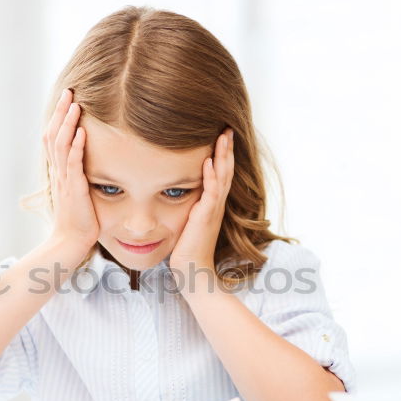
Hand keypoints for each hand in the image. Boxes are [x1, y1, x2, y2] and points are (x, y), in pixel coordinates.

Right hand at [45, 88, 98, 252]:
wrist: (69, 242)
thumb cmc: (78, 220)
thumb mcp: (77, 192)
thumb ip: (78, 175)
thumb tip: (87, 160)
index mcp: (58, 171)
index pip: (53, 138)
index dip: (58, 117)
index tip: (66, 99)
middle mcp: (58, 172)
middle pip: (53, 135)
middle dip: (60, 112)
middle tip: (68, 91)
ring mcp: (65, 180)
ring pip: (61, 145)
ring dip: (68, 123)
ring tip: (74, 104)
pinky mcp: (74, 190)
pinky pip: (74, 164)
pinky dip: (77, 147)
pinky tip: (82, 132)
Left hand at [169, 128, 234, 283]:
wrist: (193, 272)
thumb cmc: (187, 250)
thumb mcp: (187, 222)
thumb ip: (186, 206)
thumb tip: (173, 192)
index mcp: (212, 204)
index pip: (219, 174)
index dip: (221, 155)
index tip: (221, 135)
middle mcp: (215, 205)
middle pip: (225, 170)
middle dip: (226, 149)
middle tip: (227, 127)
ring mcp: (213, 210)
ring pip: (222, 178)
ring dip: (222, 156)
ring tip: (223, 136)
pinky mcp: (205, 218)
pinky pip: (211, 194)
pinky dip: (210, 177)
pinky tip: (208, 162)